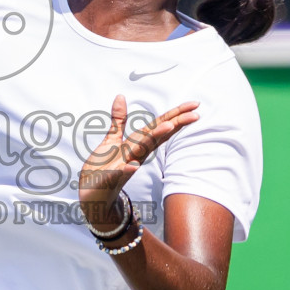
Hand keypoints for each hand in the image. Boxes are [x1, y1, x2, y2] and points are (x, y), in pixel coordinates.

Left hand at [78, 94, 199, 233]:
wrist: (94, 193)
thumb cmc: (105, 167)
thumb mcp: (112, 140)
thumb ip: (119, 119)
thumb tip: (121, 96)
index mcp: (137, 144)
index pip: (158, 126)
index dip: (175, 114)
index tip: (194, 104)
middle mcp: (136, 154)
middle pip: (157, 135)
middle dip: (174, 124)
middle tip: (195, 114)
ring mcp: (125, 166)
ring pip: (141, 151)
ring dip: (154, 139)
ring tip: (169, 126)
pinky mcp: (111, 179)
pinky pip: (119, 174)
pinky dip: (127, 170)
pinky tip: (132, 166)